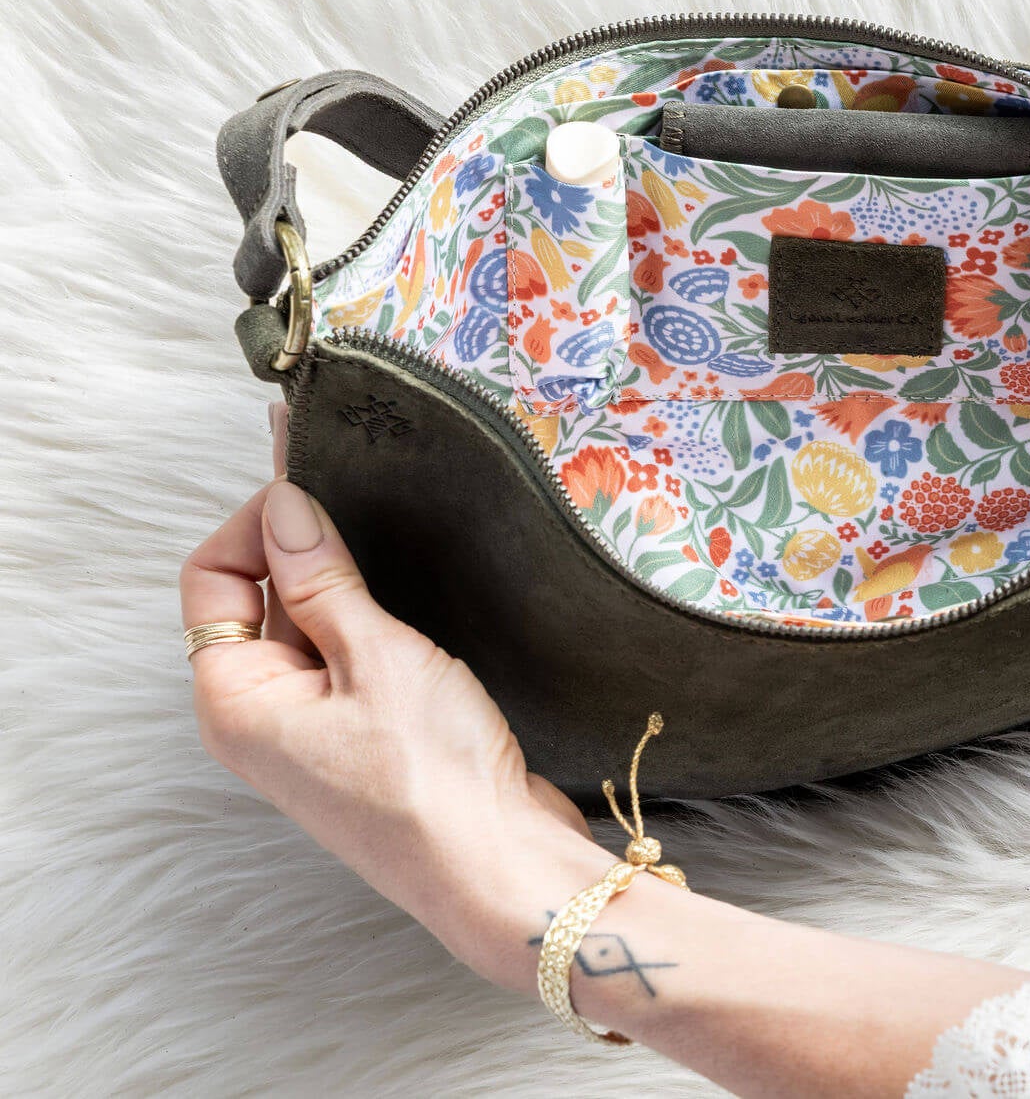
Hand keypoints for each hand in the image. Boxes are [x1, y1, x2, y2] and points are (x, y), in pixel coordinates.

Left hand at [180, 449, 1028, 1096]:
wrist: (501, 867)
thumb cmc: (432, 776)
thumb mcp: (376, 655)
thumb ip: (324, 577)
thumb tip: (285, 505)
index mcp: (238, 699)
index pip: (213, 576)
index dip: (256, 519)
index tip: (314, 477)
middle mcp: (265, 715)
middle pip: (258, 597)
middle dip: (302, 539)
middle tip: (356, 479)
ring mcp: (318, 728)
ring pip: (313, 624)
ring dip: (345, 576)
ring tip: (390, 528)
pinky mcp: (370, 734)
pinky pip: (353, 655)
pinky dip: (374, 615)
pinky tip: (414, 590)